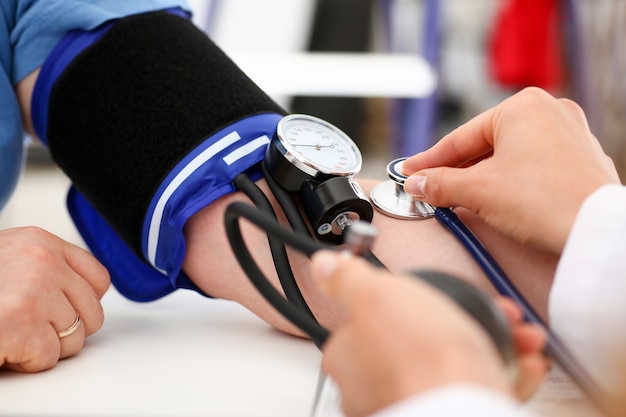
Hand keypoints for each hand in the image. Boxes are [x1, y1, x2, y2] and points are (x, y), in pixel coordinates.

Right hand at [0, 227, 109, 371]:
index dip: (79, 305)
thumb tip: (85, 296)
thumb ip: (45, 269)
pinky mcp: (20, 323)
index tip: (57, 312)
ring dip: (42, 348)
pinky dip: (24, 362)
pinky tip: (3, 344)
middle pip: (91, 314)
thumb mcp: (8, 261)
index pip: (98, 279)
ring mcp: (33, 290)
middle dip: (61, 332)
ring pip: (74, 340)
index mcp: (40, 242)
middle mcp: (42, 260)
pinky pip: (48, 358)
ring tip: (10, 332)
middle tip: (24, 327)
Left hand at [311, 250, 546, 416]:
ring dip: (489, 341)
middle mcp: (373, 387)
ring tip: (514, 333)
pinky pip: (475, 388)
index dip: (410, 298)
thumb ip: (348, 279)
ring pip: (450, 364)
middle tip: (482, 311)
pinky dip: (502, 372)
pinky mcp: (448, 415)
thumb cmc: (420, 361)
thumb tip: (324, 265)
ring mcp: (412, 404)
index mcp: (351, 355)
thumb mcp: (377, 296)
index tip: (433, 293)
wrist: (463, 414)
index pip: (370, 319)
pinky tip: (521, 363)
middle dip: (457, 318)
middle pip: (417, 339)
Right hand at [402, 87, 619, 253]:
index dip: (429, 160)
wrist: (597, 232)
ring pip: (511, 154)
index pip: (461, 137)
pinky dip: (510, 179)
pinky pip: (533, 164)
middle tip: (431, 187)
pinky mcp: (581, 158)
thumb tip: (417, 184)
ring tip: (460, 196)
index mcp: (522, 106)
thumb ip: (441, 184)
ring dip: (482, 176)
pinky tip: (497, 196)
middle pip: (486, 144)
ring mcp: (570, 133)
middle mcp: (550, 111)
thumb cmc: (544, 202)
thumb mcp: (479, 191)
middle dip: (457, 170)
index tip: (410, 173)